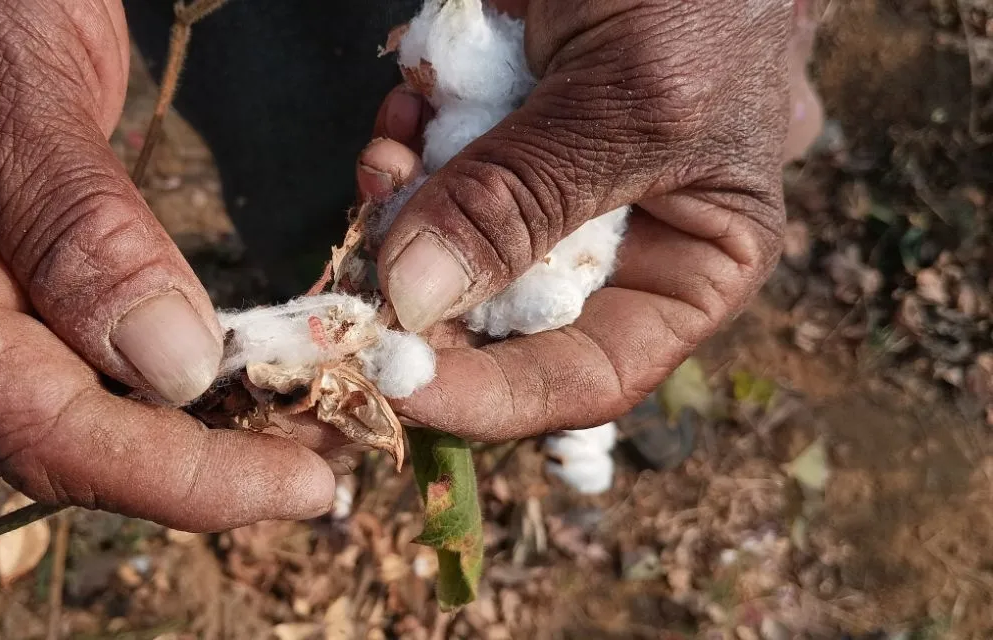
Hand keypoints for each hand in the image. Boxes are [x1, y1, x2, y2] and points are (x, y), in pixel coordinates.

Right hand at [0, 0, 333, 530]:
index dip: (176, 476)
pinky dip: (172, 376)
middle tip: (330, 462)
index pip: (36, 423)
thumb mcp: (2, 78)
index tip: (301, 488)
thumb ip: (74, 224)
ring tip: (309, 430)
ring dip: (198, 434)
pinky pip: (84, 354)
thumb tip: (172, 369)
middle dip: (203, 467)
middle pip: (63, 436)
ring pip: (80, 408)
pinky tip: (245, 379)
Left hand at [367, 0, 791, 439]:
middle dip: (423, 298)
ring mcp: (542, 187)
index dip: (496, 397)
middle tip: (362, 266)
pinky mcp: (490, 135)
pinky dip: (397, 151)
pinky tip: (406, 103)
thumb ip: (524, 200)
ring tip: (395, 143)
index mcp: (693, 258)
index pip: (592, 371)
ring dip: (399, 211)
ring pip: (443, 254)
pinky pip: (422, 177)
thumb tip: (413, 302)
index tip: (397, 378)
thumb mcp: (630, 97)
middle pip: (501, 326)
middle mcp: (613, 241)